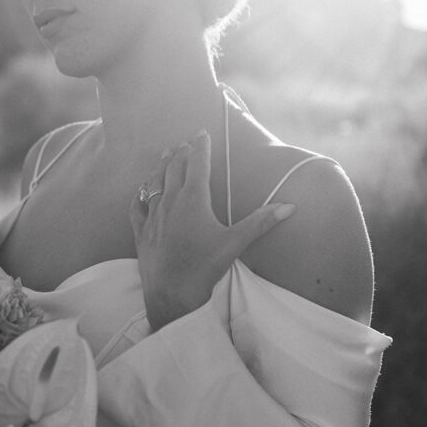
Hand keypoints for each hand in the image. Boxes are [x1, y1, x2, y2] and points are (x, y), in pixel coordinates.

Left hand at [129, 131, 295, 329]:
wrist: (171, 294)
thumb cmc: (205, 267)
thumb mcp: (235, 243)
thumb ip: (261, 222)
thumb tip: (289, 206)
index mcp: (193, 200)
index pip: (198, 164)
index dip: (201, 147)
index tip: (201, 132)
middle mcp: (170, 202)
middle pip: (174, 169)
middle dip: (181, 153)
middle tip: (185, 142)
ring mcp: (152, 217)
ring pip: (154, 183)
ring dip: (160, 167)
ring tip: (164, 154)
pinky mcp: (141, 233)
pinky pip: (137, 208)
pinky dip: (140, 196)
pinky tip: (141, 193)